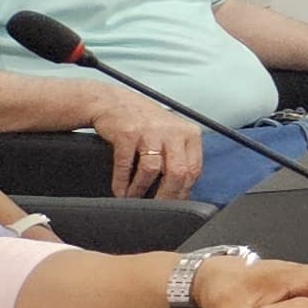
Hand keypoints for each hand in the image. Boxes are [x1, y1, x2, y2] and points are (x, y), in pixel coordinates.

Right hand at [81, 91, 198, 203]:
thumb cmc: (144, 121)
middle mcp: (172, 132)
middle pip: (177, 173)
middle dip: (166, 196)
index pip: (194, 169)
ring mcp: (149, 132)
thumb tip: (182, 189)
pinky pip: (126, 165)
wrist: (113, 101)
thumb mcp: (171, 134)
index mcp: (189, 134)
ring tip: (133, 198)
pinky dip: (122, 182)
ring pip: (151, 171)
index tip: (175, 203)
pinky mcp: (127, 133)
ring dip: (140, 190)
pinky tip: (120, 190)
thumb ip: (180, 156)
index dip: (184, 190)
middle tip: (156, 206)